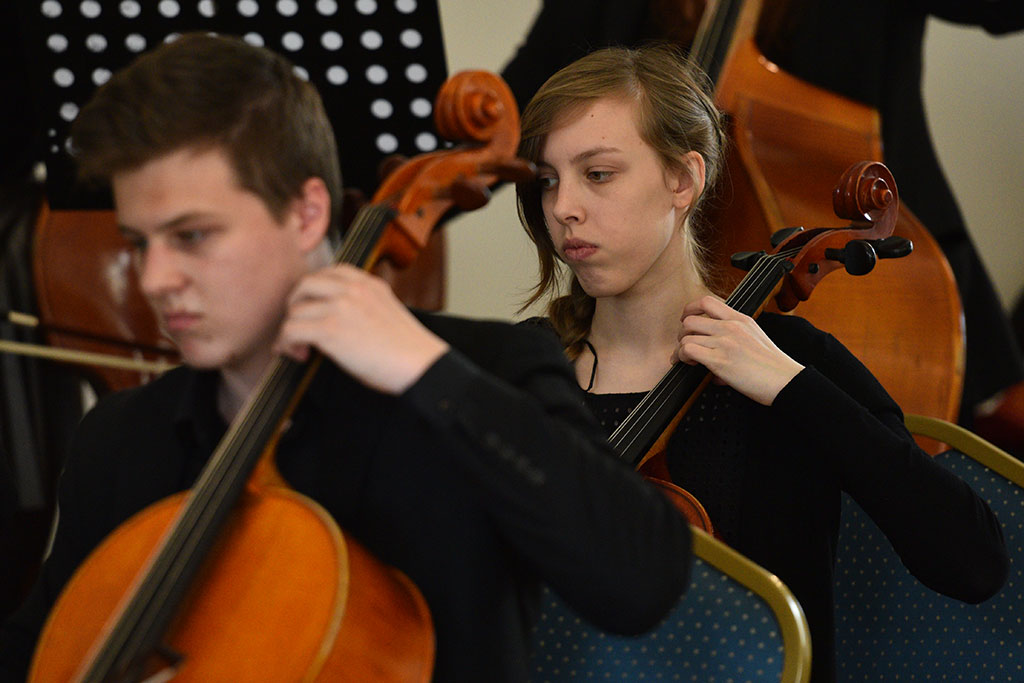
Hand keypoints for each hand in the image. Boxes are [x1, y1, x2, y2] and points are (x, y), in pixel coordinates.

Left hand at [275, 264, 448, 393]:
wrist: (419, 364)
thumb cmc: (407, 349)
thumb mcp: (388, 311)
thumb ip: (364, 304)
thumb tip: (339, 317)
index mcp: (369, 283)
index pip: (331, 272)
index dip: (316, 290)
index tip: (315, 307)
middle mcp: (353, 289)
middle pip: (305, 284)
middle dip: (297, 305)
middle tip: (300, 325)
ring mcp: (340, 307)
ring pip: (295, 310)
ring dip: (292, 330)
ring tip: (300, 347)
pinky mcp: (329, 330)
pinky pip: (291, 330)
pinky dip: (287, 344)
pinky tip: (299, 355)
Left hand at [676, 296, 802, 404]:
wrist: (785, 381)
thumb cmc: (773, 365)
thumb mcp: (755, 337)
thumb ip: (735, 335)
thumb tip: (716, 349)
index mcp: (740, 319)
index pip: (707, 302)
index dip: (690, 309)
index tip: (686, 319)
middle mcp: (730, 327)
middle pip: (690, 320)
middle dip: (682, 333)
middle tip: (686, 344)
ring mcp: (725, 342)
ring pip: (686, 335)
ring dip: (681, 348)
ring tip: (687, 359)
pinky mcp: (719, 360)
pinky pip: (688, 350)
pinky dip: (683, 357)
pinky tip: (691, 364)